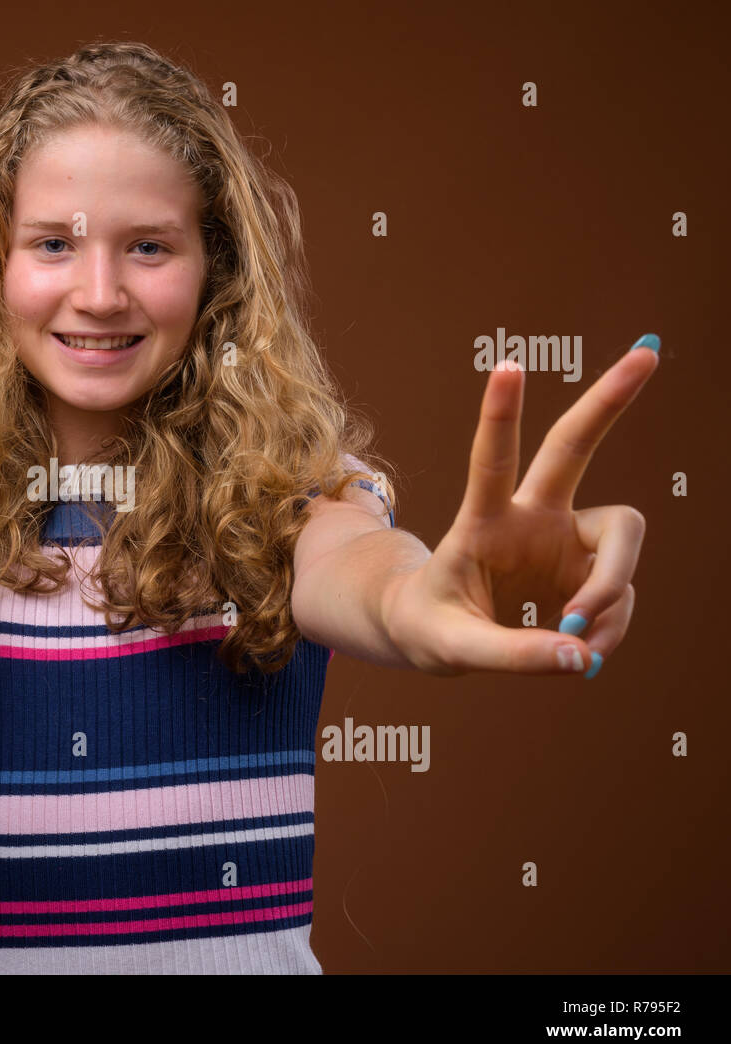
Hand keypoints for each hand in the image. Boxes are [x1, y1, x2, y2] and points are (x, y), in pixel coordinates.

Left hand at [381, 340, 659, 677]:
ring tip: (584, 645)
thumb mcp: (453, 649)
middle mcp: (530, 517)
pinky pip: (621, 594)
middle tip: (649, 352)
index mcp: (482, 522)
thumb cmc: (431, 627)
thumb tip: (583, 655)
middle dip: (609, 400)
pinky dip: (609, 628)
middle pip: (573, 446)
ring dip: (614, 592)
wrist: (433, 633)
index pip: (491, 463)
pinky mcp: (588, 567)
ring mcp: (564, 538)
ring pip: (623, 537)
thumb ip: (513, 655)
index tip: (508, 365)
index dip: (500, 416)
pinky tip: (582, 651)